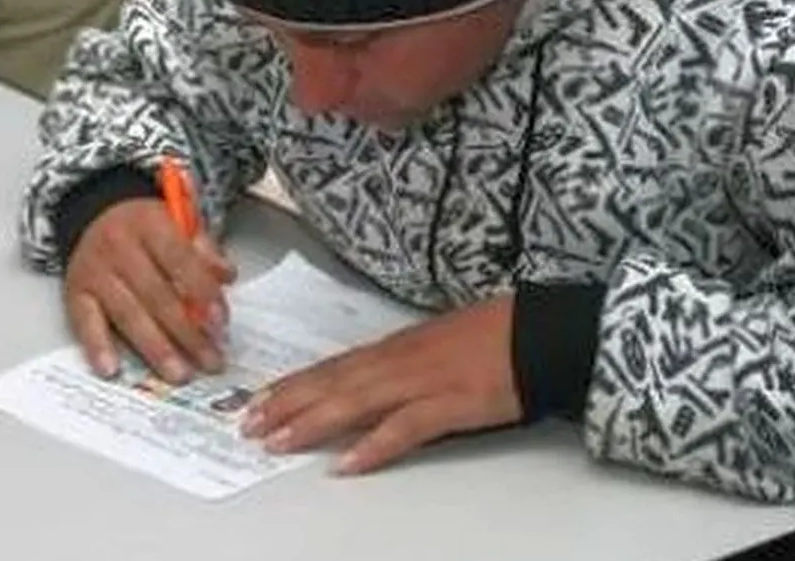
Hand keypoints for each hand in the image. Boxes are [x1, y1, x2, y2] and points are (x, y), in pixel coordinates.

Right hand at [64, 197, 235, 383]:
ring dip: (156, 348)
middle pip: (156, 295)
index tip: (221, 322)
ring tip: (179, 374)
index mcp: (149, 224)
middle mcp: (119, 247)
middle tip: (210, 361)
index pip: (179, 259)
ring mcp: (94, 272)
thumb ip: (203, 250)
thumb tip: (227, 276)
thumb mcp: (178, 222)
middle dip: (187, 332)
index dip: (202, 291)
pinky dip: (98, 347)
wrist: (94, 216)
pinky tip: (112, 370)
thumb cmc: (145, 228)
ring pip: (128, 314)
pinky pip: (85, 323)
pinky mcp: (74, 293)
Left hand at [241, 297, 519, 475]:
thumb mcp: (440, 342)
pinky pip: (405, 428)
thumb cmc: (498, 334)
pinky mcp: (452, 403)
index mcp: (399, 346)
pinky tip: (347, 463)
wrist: (544, 331)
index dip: (296, 383)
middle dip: (288, 404)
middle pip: (334, 383)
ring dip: (313, 422)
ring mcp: (425, 380)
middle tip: (250, 424)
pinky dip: (374, 445)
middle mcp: (402, 360)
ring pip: (356, 401)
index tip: (261, 398)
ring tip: (279, 441)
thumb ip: (406, 360)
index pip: (335, 365)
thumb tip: (375, 377)